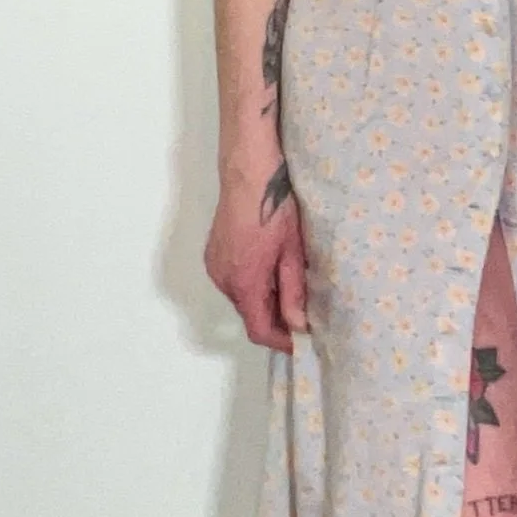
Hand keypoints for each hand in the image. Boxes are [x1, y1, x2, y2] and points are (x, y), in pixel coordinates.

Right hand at [204, 161, 308, 350]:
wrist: (248, 174)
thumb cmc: (274, 208)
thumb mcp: (292, 252)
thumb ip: (293, 293)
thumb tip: (297, 325)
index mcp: (244, 282)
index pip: (258, 329)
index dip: (280, 342)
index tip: (301, 342)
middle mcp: (223, 279)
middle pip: (249, 314)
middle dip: (275, 320)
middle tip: (303, 313)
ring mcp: (215, 266)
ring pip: (241, 298)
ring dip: (263, 301)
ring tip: (289, 287)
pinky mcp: (214, 254)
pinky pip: (233, 281)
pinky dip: (252, 285)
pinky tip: (270, 269)